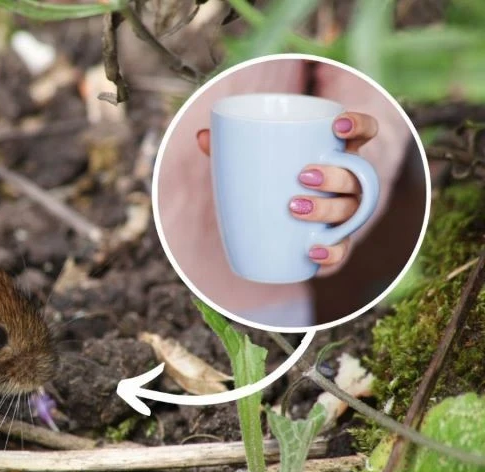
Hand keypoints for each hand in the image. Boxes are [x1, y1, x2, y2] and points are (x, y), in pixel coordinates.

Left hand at [196, 112, 377, 268]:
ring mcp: (346, 214)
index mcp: (337, 153)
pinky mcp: (335, 243)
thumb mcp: (254, 161)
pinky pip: (342, 250)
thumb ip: (233, 147)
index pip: (363, 133)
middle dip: (335, 175)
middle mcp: (350, 183)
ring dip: (326, 209)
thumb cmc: (271, 180)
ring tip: (293, 207)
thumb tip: (202, 136)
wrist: (277, 223)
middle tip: (303, 176)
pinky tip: (311, 250)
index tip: (337, 126)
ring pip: (350, 210)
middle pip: (357, 176)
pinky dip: (330, 252)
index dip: (359, 126)